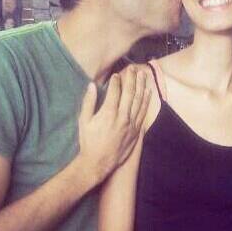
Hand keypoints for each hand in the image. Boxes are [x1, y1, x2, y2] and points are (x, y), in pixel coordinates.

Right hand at [77, 66, 149, 185]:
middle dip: (132, 79)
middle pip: (130, 93)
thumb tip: (92, 85)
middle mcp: (122, 117)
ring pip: (139, 101)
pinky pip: (143, 112)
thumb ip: (89, 102)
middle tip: (133, 68)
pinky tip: (148, 92)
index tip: (117, 74)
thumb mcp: (83, 121)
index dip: (116, 81)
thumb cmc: (88, 141)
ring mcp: (131, 124)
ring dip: (141, 86)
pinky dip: (146, 101)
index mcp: (108, 113)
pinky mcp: (136, 130)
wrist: (98, 162)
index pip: (115, 91)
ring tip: (143, 75)